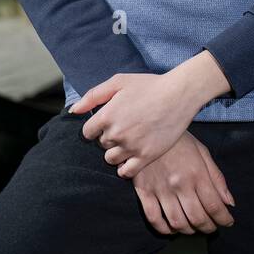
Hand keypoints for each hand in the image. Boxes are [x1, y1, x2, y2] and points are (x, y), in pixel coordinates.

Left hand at [69, 71, 199, 176]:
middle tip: (123, 128)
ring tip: (128, 141)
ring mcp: (131, 147)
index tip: (107, 123)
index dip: (96, 128)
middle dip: (108, 137)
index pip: (87, 133)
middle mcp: (116, 133)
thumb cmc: (148, 85)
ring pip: (110, 159)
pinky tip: (131, 157)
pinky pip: (126, 172)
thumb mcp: (118, 82)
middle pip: (100, 145)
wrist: (178, 94)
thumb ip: (93, 96)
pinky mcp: (146, 157)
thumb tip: (74, 111)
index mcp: (106, 115)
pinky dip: (125, 167)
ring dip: (115, 152)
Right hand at [132, 132, 235, 235]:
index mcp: (197, 174)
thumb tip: (230, 202)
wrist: (148, 128)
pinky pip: (154, 219)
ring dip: (189, 231)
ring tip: (194, 228)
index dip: (224, 219)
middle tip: (212, 227)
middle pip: (198, 218)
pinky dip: (165, 229)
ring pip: (177, 222)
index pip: (214, 206)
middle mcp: (180, 184)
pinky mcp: (144, 191)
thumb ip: (217, 178)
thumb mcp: (202, 152)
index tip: (228, 222)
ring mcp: (161, 189)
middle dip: (209, 228)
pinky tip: (172, 228)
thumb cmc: (179, 140)